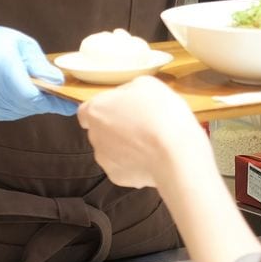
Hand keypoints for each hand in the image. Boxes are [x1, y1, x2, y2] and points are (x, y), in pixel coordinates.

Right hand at [0, 16, 75, 120]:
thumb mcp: (20, 43)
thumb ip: (39, 64)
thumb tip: (58, 81)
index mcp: (1, 66)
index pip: (30, 93)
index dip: (53, 100)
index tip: (71, 102)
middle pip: (30, 104)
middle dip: (50, 101)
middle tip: (66, 95)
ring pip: (24, 110)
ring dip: (39, 103)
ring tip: (47, 90)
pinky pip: (15, 112)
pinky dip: (26, 105)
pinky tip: (28, 92)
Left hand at [77, 75, 207, 188]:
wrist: (174, 153)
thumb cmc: (160, 112)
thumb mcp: (147, 84)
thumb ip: (128, 90)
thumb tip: (124, 98)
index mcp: (97, 110)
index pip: (86, 111)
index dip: (103, 110)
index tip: (120, 110)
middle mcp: (94, 135)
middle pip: (101, 130)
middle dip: (117, 127)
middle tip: (142, 123)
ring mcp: (104, 159)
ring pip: (111, 149)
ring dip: (125, 146)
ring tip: (151, 142)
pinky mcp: (117, 177)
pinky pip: (123, 167)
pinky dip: (134, 163)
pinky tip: (152, 157)